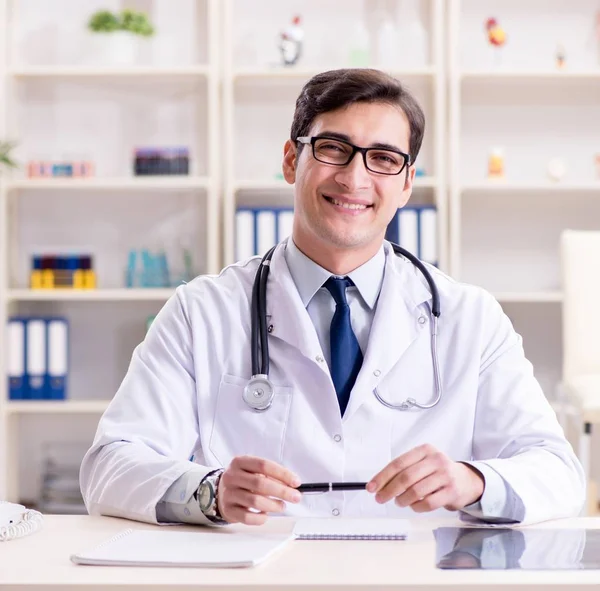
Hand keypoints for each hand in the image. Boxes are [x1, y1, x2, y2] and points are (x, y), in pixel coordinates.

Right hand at [217, 455, 302, 524]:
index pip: (264, 465)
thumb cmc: (244, 480)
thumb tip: (292, 485)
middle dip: (282, 491)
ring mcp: (228, 494)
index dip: (282, 473)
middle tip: (296, 497)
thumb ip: (271, 476)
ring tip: (282, 506)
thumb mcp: (253, 471)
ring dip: (273, 505)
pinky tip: (265, 515)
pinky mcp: (228, 510)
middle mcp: (232, 476)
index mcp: (239, 462)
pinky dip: (261, 518)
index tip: (296, 482)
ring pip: (255, 501)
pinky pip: (248, 517)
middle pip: (260, 483)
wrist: (220, 492)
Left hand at [366, 444, 484, 511]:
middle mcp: (436, 460)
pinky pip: (428, 503)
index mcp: (424, 450)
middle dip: (389, 490)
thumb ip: (404, 471)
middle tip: (380, 498)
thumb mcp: (422, 463)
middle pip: (406, 477)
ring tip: (400, 502)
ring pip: (416, 491)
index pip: (398, 463)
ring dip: (403, 500)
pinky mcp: (452, 492)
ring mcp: (445, 475)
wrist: (467, 480)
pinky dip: (417, 507)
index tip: (371, 487)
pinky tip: (414, 506)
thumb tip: (379, 484)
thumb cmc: (438, 472)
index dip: (382, 476)